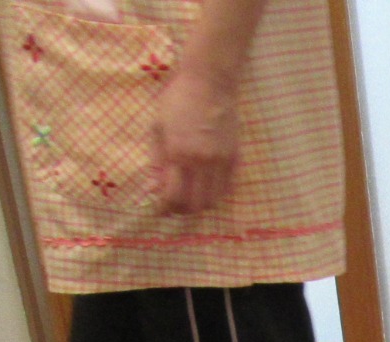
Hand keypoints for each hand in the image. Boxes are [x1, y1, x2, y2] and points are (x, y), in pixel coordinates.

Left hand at [152, 66, 239, 214]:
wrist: (209, 82)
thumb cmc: (177, 100)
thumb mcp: (158, 127)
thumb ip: (156, 161)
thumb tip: (153, 188)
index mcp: (178, 153)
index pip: (173, 196)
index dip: (165, 208)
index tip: (160, 209)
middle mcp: (201, 162)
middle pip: (194, 205)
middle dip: (182, 210)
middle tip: (174, 206)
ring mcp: (221, 161)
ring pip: (213, 201)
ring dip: (200, 205)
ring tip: (191, 198)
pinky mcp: (235, 158)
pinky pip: (227, 188)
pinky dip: (215, 194)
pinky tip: (206, 187)